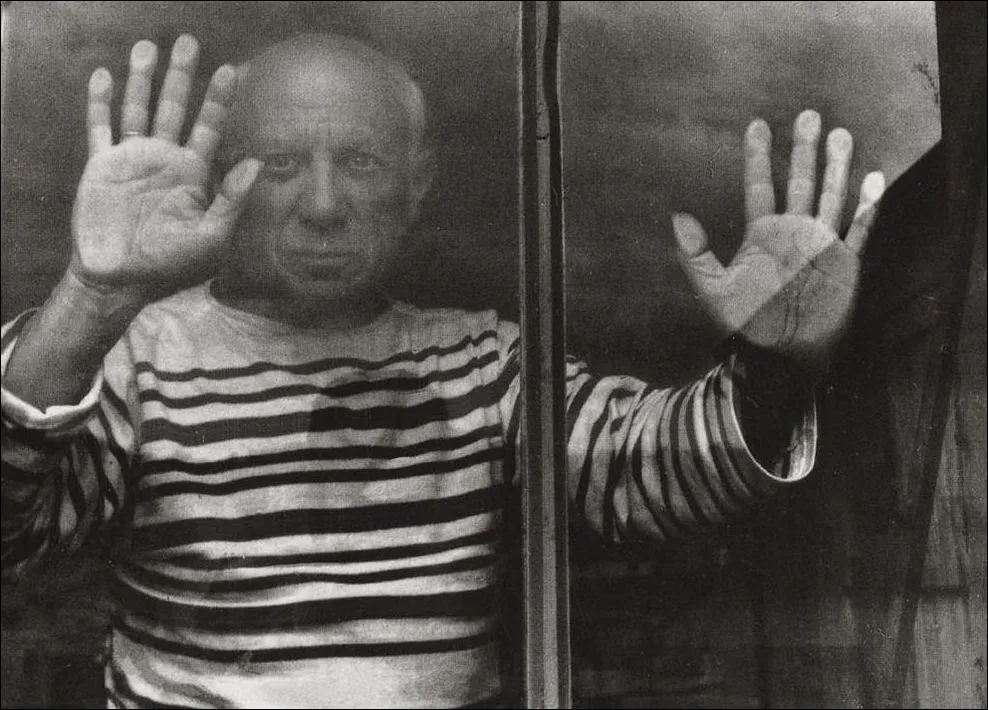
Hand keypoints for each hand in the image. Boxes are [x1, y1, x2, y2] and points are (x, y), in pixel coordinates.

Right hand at [70, 35, 260, 299]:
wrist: (122, 281)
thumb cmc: (171, 265)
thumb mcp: (211, 236)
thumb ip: (232, 199)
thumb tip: (258, 163)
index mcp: (193, 174)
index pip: (210, 128)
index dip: (220, 100)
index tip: (233, 69)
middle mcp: (164, 161)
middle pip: (175, 107)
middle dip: (182, 76)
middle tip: (189, 42)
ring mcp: (132, 160)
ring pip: (138, 108)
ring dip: (143, 79)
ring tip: (149, 47)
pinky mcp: (101, 166)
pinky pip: (100, 127)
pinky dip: (100, 102)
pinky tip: (103, 75)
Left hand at [672, 110, 885, 375]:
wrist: (783, 356)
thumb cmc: (747, 325)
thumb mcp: (714, 290)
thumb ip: (696, 255)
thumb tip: (678, 217)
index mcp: (762, 235)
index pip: (760, 186)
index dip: (758, 156)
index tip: (757, 125)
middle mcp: (793, 232)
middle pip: (801, 182)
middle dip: (804, 150)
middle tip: (809, 115)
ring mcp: (821, 244)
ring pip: (831, 196)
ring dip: (836, 167)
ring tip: (840, 134)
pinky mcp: (845, 262)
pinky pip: (858, 228)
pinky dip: (867, 205)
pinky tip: (874, 179)